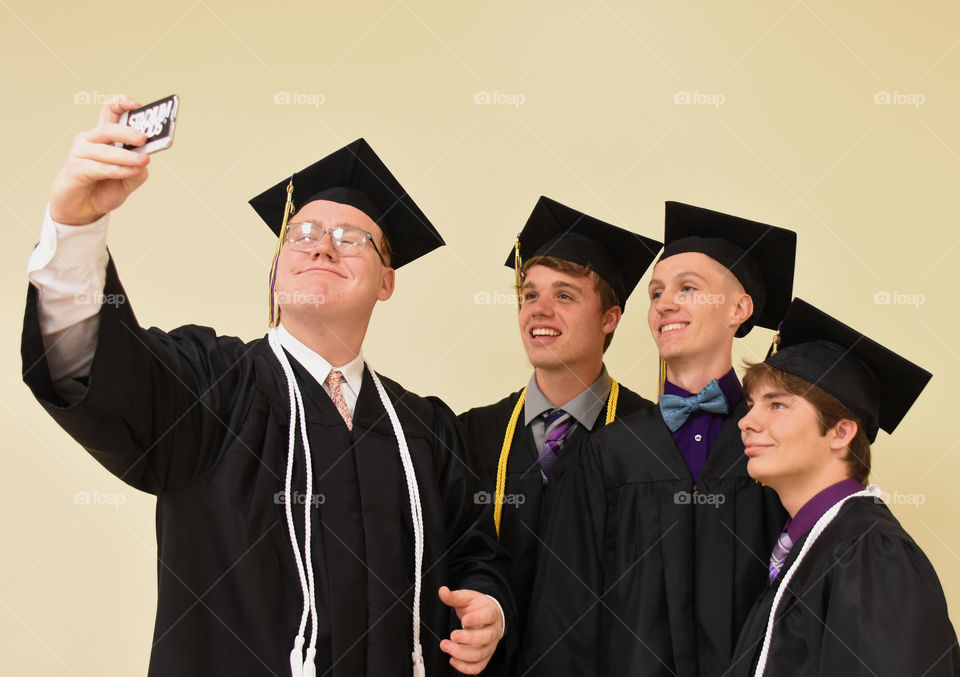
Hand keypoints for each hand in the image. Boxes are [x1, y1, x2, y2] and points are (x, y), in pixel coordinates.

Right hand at [50, 95, 150, 225]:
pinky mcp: (75, 168)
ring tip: (143, 161)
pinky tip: (130, 170)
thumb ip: (138, 168)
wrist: (83, 211)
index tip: (137, 105)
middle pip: (108, 128)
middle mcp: (90, 140)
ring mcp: (80, 153)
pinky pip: (99, 167)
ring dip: (126, 156)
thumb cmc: (103, 189)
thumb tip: (144, 159)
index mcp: (104, 137)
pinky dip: (117, 169)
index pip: (110, 111)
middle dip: (128, 132)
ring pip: (105, 149)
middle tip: (144, 139)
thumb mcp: (129, 180)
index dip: (121, 103)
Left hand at [438, 585, 503, 674]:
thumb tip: (442, 591)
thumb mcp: (468, 598)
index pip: (487, 616)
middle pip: (485, 637)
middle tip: (452, 635)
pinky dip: (465, 667)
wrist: (489, 616)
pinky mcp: (486, 656)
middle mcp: (493, 631)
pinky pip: (478, 666)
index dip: (476, 619)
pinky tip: (453, 660)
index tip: (463, 620)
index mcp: (491, 613)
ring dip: (462, 653)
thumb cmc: (478, 607)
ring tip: (446, 646)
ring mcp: (490, 645)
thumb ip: (455, 596)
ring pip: (480, 654)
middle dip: (467, 638)